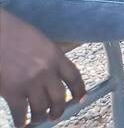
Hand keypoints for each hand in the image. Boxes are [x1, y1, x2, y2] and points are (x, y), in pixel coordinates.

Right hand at [0, 10, 85, 126]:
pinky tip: (21, 123)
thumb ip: (52, 58)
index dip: (79, 90)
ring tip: (38, 120)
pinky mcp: (12, 92)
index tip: (81, 99)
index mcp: (56, 56)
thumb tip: (56, 75)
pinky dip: (21, 121)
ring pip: (42, 108)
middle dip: (59, 110)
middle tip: (56, 115)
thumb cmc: (17, 34)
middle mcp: (47, 71)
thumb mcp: (43, 42)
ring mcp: (30, 83)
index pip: (74, 77)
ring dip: (40, 117)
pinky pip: (21, 112)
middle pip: (59, 97)